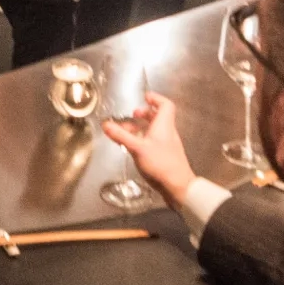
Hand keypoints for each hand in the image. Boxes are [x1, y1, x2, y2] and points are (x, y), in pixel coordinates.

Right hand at [101, 90, 193, 206]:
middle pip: (158, 117)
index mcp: (164, 125)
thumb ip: (121, 136)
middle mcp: (168, 132)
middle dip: (144, 114)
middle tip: (132, 116)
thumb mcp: (137, 148)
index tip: (144, 97)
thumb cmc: (160, 163)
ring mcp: (168, 145)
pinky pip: (154, 141)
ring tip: (128, 132)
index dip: (156, 99)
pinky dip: (144, 140)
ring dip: (142, 128)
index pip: (165, 105)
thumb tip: (105, 124)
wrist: (178, 186)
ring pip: (155, 130)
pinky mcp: (166, 156)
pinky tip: (134, 148)